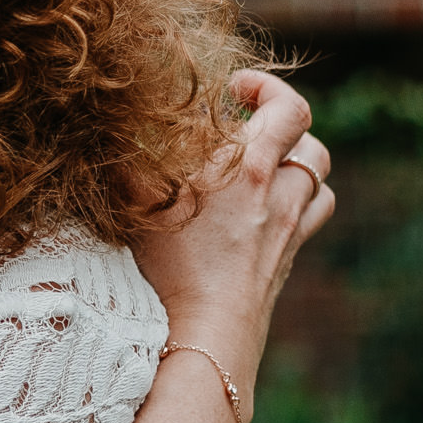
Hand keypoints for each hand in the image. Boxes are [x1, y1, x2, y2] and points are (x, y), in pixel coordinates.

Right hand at [129, 70, 332, 418]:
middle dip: (286, 127)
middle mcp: (282, 194)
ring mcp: (290, 230)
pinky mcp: (287, 261)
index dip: (267, 88)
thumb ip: (126, 156)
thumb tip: (104, 122)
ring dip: (298, 166)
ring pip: (318, 181)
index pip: (289, 107)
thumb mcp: (137, 200)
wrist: (205, 334)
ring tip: (265, 166)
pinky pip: (309, 219)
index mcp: (250, 165)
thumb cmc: (168, 266)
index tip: (235, 92)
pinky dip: (297, 205)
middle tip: (251, 128)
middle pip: (311, 143)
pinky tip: (265, 212)